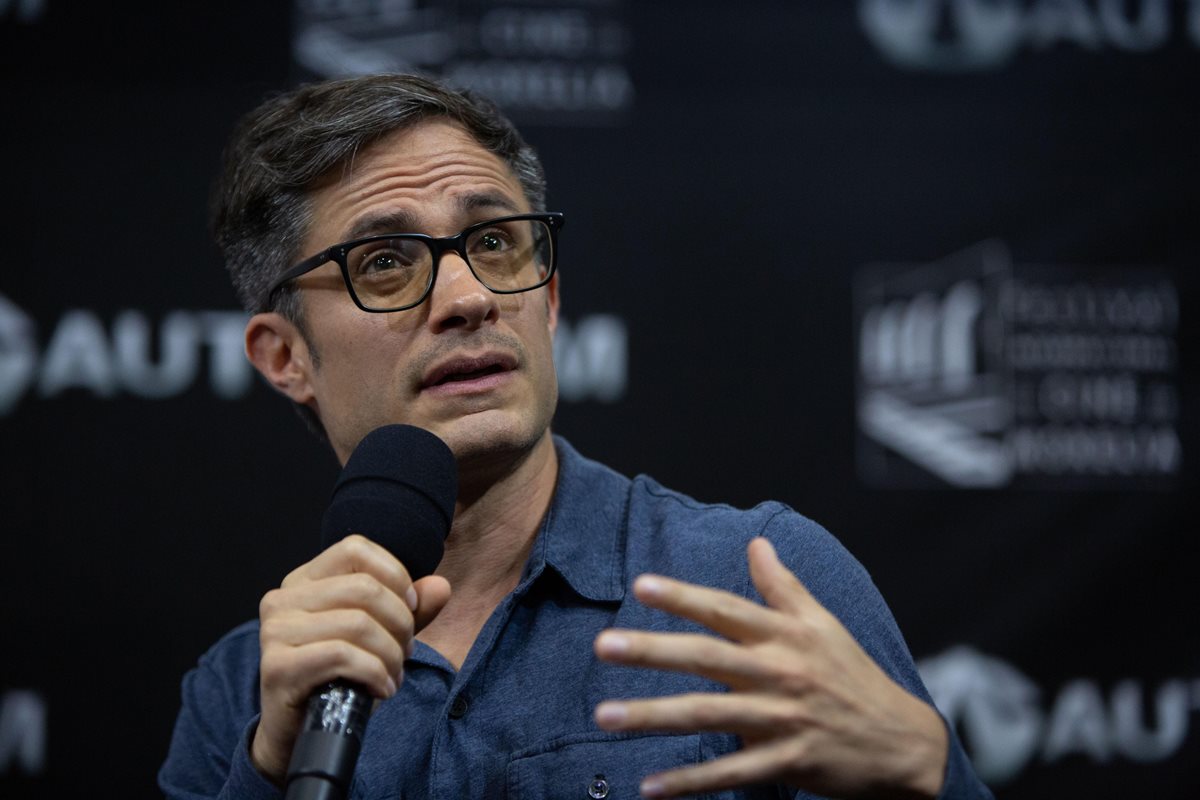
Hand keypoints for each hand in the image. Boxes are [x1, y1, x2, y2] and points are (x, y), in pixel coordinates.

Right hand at [251, 535, 450, 783]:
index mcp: (305, 580)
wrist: (299, 733)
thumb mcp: (380, 636)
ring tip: (393, 674)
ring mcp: (275, 631)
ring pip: (358, 624)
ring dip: (391, 654)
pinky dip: (375, 674)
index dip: (394, 574)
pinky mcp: (277, 666)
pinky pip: (342, 656)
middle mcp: (283, 598)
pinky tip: (381, 689)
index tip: (412, 606)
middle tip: (406, 652)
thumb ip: (410, 610)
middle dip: (400, 622)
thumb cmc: (339, 677)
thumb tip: (441, 587)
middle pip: (364, 588)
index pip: (355, 549)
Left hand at [593, 537, 946, 798]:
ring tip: (605, 714)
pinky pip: (731, 773)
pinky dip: (690, 783)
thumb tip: (756, 542)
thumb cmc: (855, 676)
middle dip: (653, 651)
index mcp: (785, 636)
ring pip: (708, 715)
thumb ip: (784, 586)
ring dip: (654, 716)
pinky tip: (650, 786)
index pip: (725, 610)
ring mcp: (782, 718)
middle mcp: (780, 672)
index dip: (684, 597)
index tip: (641, 585)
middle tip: (603, 646)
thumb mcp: (824, 624)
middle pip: (706, 658)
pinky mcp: (788, 761)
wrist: (903, 742)